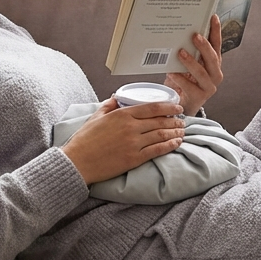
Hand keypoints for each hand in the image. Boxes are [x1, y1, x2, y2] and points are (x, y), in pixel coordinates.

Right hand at [60, 97, 186, 183]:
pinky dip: (169, 146)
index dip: (168, 107)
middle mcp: (131, 127)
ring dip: (175, 132)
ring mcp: (133, 143)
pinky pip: (157, 150)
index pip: (152, 107)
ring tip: (182, 131)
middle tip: (182, 121)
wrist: (78, 161)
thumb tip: (117, 97)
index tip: (178, 107)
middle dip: (174, 120)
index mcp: (122, 115)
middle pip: (160, 121)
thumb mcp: (96, 116)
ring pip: (161, 135)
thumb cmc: (85, 140)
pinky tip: (176, 143)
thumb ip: (109, 105)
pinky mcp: (134, 158)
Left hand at [165, 14, 223, 115]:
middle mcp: (215, 74)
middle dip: (204, 46)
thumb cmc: (184, 81)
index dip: (216, 31)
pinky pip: (189, 86)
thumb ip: (189, 51)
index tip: (213, 17)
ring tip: (180, 53)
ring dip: (191, 62)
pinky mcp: (199, 97)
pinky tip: (172, 72)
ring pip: (202, 73)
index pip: (217, 44)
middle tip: (194, 36)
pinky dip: (180, 78)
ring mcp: (209, 87)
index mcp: (214, 63)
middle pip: (213, 58)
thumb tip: (179, 32)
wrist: (182, 104)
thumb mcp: (188, 64)